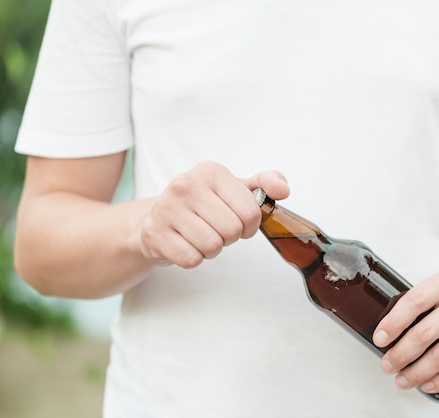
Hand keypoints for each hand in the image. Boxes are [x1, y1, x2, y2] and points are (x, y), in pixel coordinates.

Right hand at [140, 161, 288, 267]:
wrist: (156, 218)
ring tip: (202, 237)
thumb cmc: (204, 204)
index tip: (240, 222)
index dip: (251, 225)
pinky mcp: (154, 233)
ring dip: (212, 249)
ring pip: (212, 246)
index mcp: (210, 171)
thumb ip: (265, 183)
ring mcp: (166, 208)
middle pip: (232, 230)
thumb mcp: (235, 188)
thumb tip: (283, 190)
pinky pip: (191, 259)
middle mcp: (186, 184)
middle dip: (230, 238)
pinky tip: (186, 244)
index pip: (250, 211)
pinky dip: (194, 258)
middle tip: (217, 230)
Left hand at [372, 262, 438, 393]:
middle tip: (387, 364)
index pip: (413, 303)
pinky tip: (428, 384)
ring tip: (402, 379)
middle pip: (424, 334)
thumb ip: (424, 300)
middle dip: (399, 354)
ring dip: (416, 372)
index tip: (379, 338)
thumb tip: (392, 327)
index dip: (393, 323)